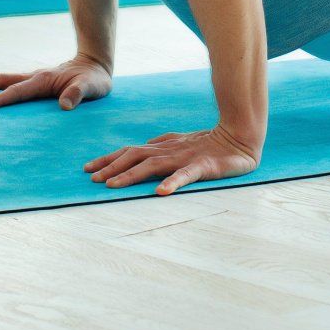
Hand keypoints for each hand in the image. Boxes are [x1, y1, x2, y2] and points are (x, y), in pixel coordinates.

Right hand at [0, 55, 111, 110]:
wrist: (95, 64)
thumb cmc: (95, 79)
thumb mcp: (93, 87)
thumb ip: (79, 93)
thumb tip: (65, 105)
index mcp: (44, 80)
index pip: (18, 91)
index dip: (0, 99)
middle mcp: (34, 76)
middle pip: (2, 81)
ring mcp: (32, 78)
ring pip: (2, 81)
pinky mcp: (33, 83)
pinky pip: (9, 85)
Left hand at [85, 124, 261, 195]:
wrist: (240, 136)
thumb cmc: (210, 142)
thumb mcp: (181, 143)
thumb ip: (162, 146)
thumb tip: (141, 149)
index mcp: (164, 146)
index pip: (130, 151)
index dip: (109, 158)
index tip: (89, 168)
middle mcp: (169, 150)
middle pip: (134, 156)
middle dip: (112, 167)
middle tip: (92, 179)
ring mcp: (184, 157)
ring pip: (152, 165)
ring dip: (131, 175)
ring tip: (113, 186)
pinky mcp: (202, 166)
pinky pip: (185, 175)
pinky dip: (172, 182)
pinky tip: (160, 192)